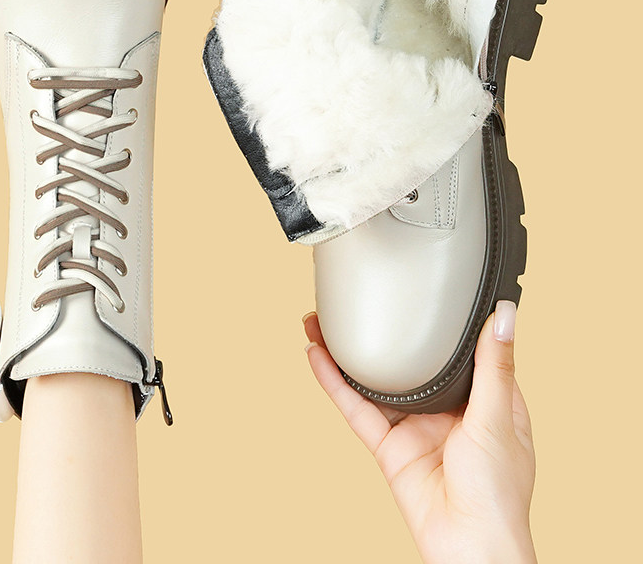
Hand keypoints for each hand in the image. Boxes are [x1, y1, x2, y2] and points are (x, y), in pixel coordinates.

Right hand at [303, 301, 535, 563]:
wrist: (469, 549)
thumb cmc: (500, 495)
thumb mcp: (499, 418)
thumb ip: (495, 366)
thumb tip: (507, 315)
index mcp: (482, 400)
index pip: (460, 349)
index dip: (439, 321)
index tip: (422, 289)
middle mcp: (446, 410)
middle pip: (407, 361)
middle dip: (381, 332)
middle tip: (357, 299)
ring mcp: (414, 427)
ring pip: (375, 381)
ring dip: (348, 353)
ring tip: (321, 322)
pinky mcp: (388, 447)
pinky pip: (357, 409)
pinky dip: (336, 384)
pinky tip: (318, 359)